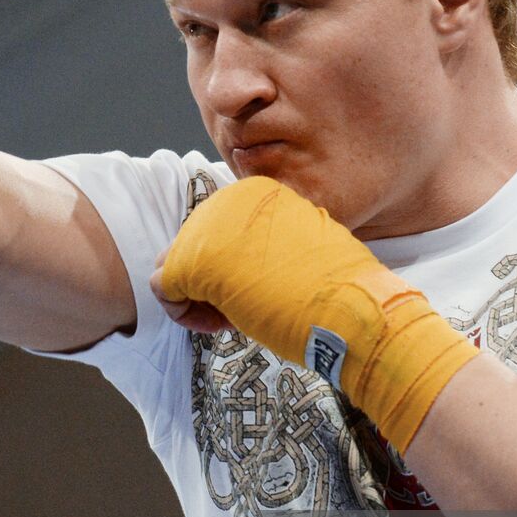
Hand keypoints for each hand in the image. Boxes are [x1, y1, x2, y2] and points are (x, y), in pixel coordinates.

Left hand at [155, 176, 478, 451]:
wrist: (354, 309)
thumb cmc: (333, 291)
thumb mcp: (295, 252)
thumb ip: (258, 248)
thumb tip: (222, 268)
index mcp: (258, 192)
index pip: (219, 232)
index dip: (233, 269)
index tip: (259, 290)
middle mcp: (228, 198)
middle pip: (193, 247)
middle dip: (210, 284)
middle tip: (243, 310)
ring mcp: (208, 227)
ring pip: (174, 265)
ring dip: (198, 299)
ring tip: (234, 318)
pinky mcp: (192, 261)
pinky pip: (162, 287)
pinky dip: (182, 313)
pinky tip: (219, 324)